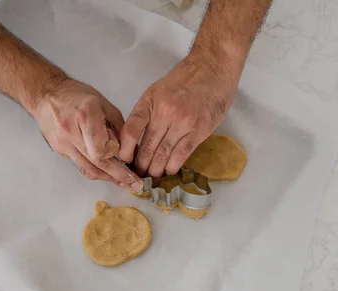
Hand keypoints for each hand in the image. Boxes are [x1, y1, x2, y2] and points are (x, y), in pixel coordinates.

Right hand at [33, 79, 142, 189]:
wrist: (46, 95)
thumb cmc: (77, 95)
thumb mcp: (103, 104)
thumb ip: (118, 127)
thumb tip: (133, 149)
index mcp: (85, 115)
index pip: (102, 147)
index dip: (115, 153)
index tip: (124, 153)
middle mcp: (72, 131)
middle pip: (97, 162)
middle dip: (119, 176)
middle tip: (135, 185)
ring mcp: (63, 143)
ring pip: (88, 169)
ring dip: (108, 178)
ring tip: (124, 183)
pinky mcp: (60, 150)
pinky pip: (81, 165)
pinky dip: (96, 170)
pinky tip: (108, 173)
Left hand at [118, 55, 237, 176]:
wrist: (212, 68)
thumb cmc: (184, 80)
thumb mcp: (157, 91)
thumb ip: (147, 113)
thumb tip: (135, 139)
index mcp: (150, 102)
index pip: (131, 130)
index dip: (125, 149)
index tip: (125, 160)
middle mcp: (164, 112)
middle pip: (147, 147)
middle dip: (141, 165)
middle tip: (138, 175)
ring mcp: (183, 122)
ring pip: (164, 153)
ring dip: (156, 169)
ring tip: (152, 176)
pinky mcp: (200, 130)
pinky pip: (182, 153)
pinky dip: (173, 165)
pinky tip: (169, 170)